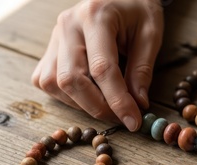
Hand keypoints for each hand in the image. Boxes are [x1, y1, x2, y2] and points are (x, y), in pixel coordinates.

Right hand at [31, 0, 163, 130]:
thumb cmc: (136, 10)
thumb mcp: (150, 33)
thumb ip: (142, 69)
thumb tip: (137, 105)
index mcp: (96, 16)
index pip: (102, 68)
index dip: (118, 101)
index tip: (133, 121)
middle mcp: (68, 25)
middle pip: (72, 79)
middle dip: (98, 107)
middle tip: (122, 118)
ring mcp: (54, 37)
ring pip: (54, 84)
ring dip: (81, 104)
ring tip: (108, 105)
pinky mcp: (48, 49)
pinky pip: (46, 81)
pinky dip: (66, 97)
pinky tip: (88, 94)